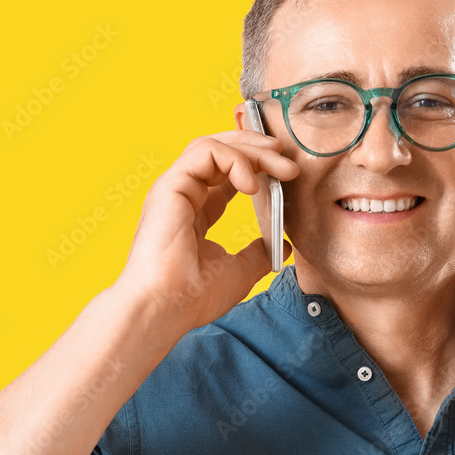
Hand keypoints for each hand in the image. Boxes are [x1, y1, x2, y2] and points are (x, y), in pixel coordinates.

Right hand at [113, 130, 298, 332]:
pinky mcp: (172, 184)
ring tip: (280, 168)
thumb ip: (258, 254)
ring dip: (252, 150)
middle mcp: (183, 194)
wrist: (165, 308)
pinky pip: (206, 151)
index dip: (257, 166)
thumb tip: (282, 245)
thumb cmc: (192, 297)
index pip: (226, 174)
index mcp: (195, 212)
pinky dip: (235, 160)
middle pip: (222, 153)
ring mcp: (176, 187)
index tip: (286, 175)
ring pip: (214, 146)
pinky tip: (252, 185)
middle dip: (259, 151)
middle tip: (290, 165)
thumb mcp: (239, 272)